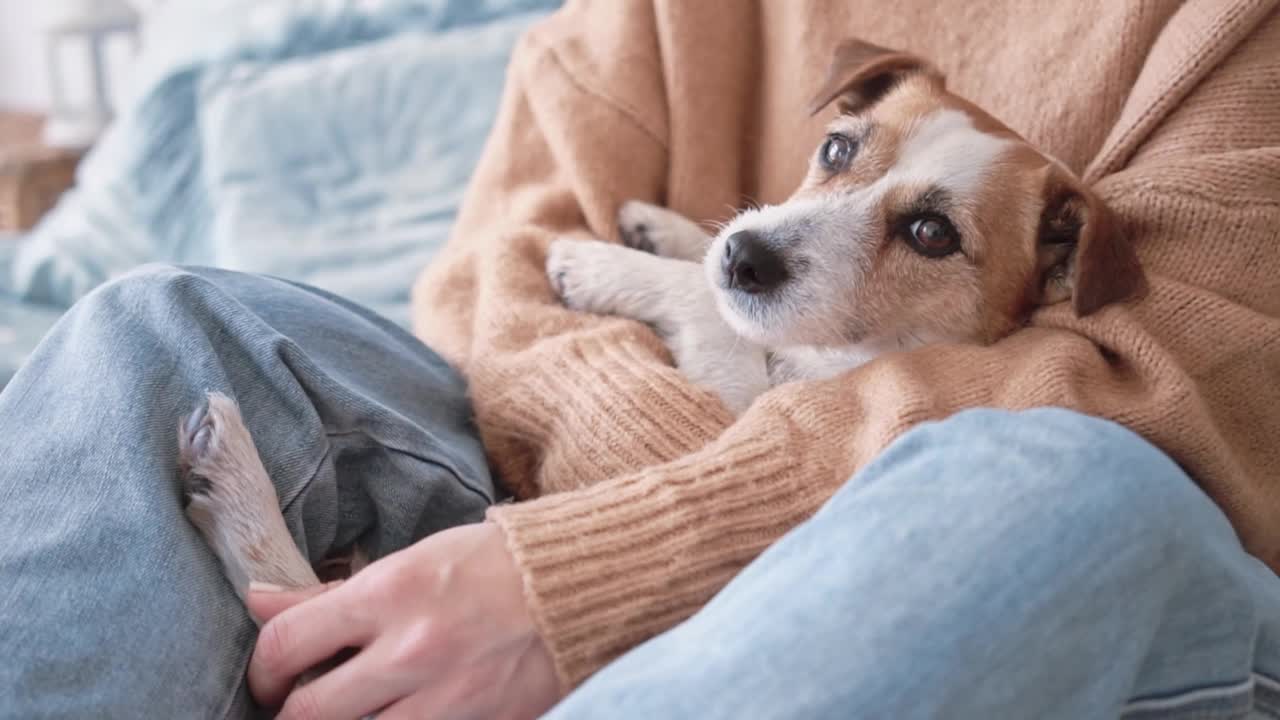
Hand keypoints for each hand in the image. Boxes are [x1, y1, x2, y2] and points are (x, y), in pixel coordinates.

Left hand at [246, 521, 560, 719]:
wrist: (575, 588)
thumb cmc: (489, 566)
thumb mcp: (410, 561)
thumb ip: (331, 593)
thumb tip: (260, 602)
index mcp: (390, 593)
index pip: (288, 644)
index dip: (264, 668)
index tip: (271, 674)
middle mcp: (412, 651)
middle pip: (309, 712)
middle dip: (290, 711)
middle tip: (296, 704)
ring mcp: (447, 699)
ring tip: (347, 712)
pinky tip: (400, 712)